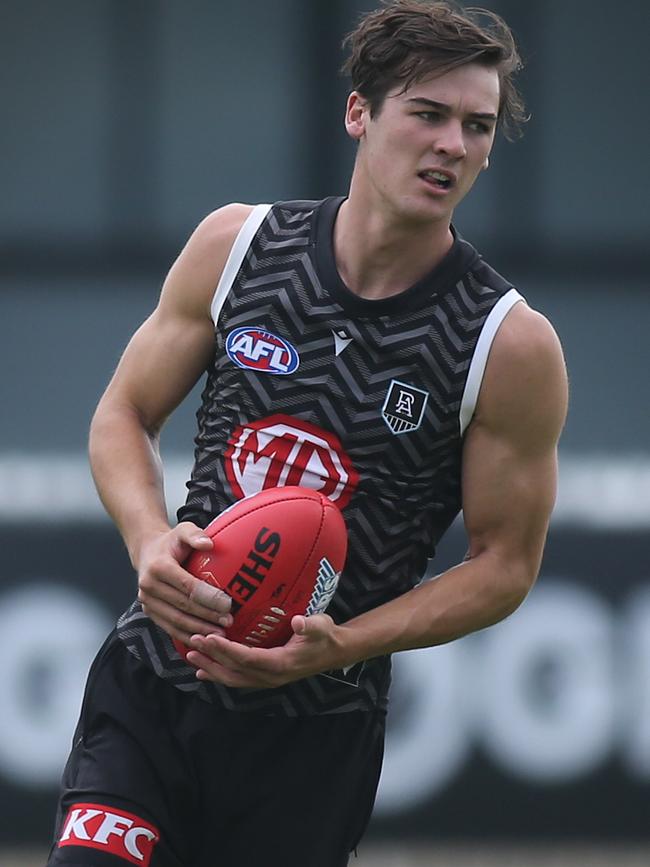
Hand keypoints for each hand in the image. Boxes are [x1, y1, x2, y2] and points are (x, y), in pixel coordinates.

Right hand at [137, 521, 232, 643]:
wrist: (146, 552)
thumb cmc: (171, 542)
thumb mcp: (183, 530)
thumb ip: (195, 535)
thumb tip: (209, 543)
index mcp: (158, 566)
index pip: (187, 586)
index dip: (208, 597)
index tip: (228, 604)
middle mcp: (149, 586)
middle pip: (183, 606)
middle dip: (207, 616)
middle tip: (229, 621)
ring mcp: (147, 602)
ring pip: (175, 621)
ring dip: (199, 630)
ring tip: (220, 634)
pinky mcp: (149, 612)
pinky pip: (168, 628)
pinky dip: (186, 636)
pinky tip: (204, 640)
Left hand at [185, 613, 346, 688]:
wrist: (333, 653)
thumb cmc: (325, 635)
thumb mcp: (321, 626)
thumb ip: (310, 625)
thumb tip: (298, 622)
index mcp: (280, 664)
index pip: (247, 658)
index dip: (226, 650)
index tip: (209, 637)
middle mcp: (270, 677)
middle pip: (234, 671)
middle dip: (212, 658)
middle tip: (192, 642)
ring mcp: (266, 680)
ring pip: (232, 678)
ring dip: (211, 667)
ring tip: (191, 655)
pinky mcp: (264, 677)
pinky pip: (237, 678)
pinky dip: (219, 673)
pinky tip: (204, 669)